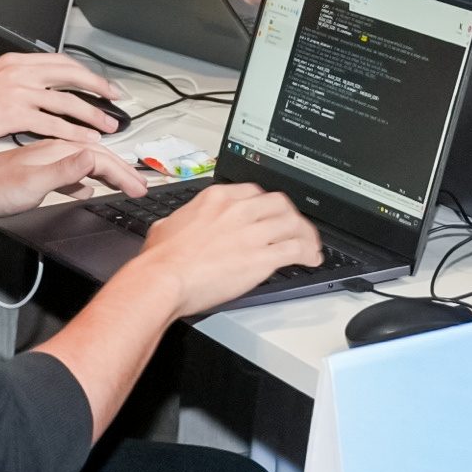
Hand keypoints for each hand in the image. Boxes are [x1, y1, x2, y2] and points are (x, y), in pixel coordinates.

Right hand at [0, 52, 125, 149]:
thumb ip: (17, 80)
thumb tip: (37, 86)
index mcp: (18, 62)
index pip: (62, 62)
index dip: (86, 73)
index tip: (101, 83)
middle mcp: (22, 72)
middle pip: (72, 75)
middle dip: (99, 87)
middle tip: (117, 99)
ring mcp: (19, 92)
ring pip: (67, 101)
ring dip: (92, 114)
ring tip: (108, 125)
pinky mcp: (14, 114)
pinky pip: (52, 123)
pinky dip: (73, 132)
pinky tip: (85, 140)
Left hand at [0, 138, 146, 218]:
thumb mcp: (33, 181)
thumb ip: (65, 170)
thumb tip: (94, 158)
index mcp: (57, 148)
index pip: (102, 158)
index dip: (124, 174)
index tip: (139, 187)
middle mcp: (54, 150)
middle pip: (98, 157)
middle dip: (123, 171)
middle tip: (140, 187)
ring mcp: (46, 160)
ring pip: (86, 164)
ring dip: (107, 174)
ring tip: (123, 185)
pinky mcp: (38, 173)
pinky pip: (70, 174)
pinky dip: (85, 182)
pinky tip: (86, 190)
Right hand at [132, 182, 322, 316]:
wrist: (163, 279)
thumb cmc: (160, 260)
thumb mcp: (166, 226)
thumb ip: (182, 220)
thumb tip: (180, 224)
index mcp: (217, 199)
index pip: (255, 192)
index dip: (268, 205)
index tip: (271, 214)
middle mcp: (238, 210)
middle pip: (280, 204)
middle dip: (292, 217)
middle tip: (295, 228)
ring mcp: (252, 232)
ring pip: (293, 224)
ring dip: (306, 235)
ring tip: (311, 246)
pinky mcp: (261, 257)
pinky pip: (296, 249)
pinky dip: (308, 253)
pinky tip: (311, 259)